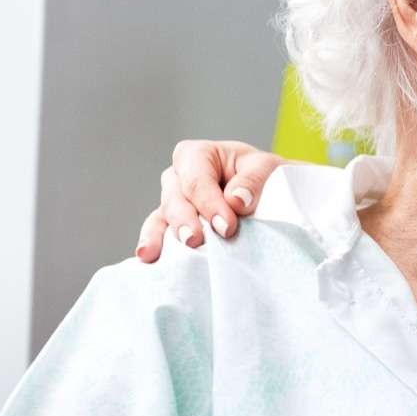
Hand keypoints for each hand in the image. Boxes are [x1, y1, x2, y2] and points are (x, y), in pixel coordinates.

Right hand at [134, 139, 283, 260]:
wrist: (269, 193)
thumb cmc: (263, 175)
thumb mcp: (266, 168)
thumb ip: (252, 181)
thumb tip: (236, 200)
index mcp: (198, 155)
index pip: (197, 179)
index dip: (209, 202)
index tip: (227, 226)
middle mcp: (179, 176)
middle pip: (175, 197)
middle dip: (184, 220)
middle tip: (195, 241)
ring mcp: (173, 201)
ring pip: (162, 216)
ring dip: (160, 236)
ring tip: (153, 254)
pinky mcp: (173, 224)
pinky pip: (158, 232)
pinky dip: (154, 244)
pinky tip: (147, 260)